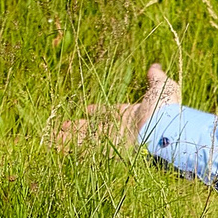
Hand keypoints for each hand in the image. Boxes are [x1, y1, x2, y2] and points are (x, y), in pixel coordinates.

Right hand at [49, 62, 182, 152]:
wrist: (167, 133)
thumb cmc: (165, 110)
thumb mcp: (162, 88)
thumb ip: (156, 78)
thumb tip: (155, 66)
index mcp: (130, 114)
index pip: (109, 112)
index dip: (97, 110)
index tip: (85, 109)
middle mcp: (120, 129)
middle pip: (93, 128)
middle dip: (77, 128)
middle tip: (60, 127)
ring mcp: (113, 141)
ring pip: (85, 140)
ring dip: (67, 140)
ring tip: (50, 139)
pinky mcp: (107, 152)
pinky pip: (85, 151)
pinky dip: (70, 150)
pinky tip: (55, 149)